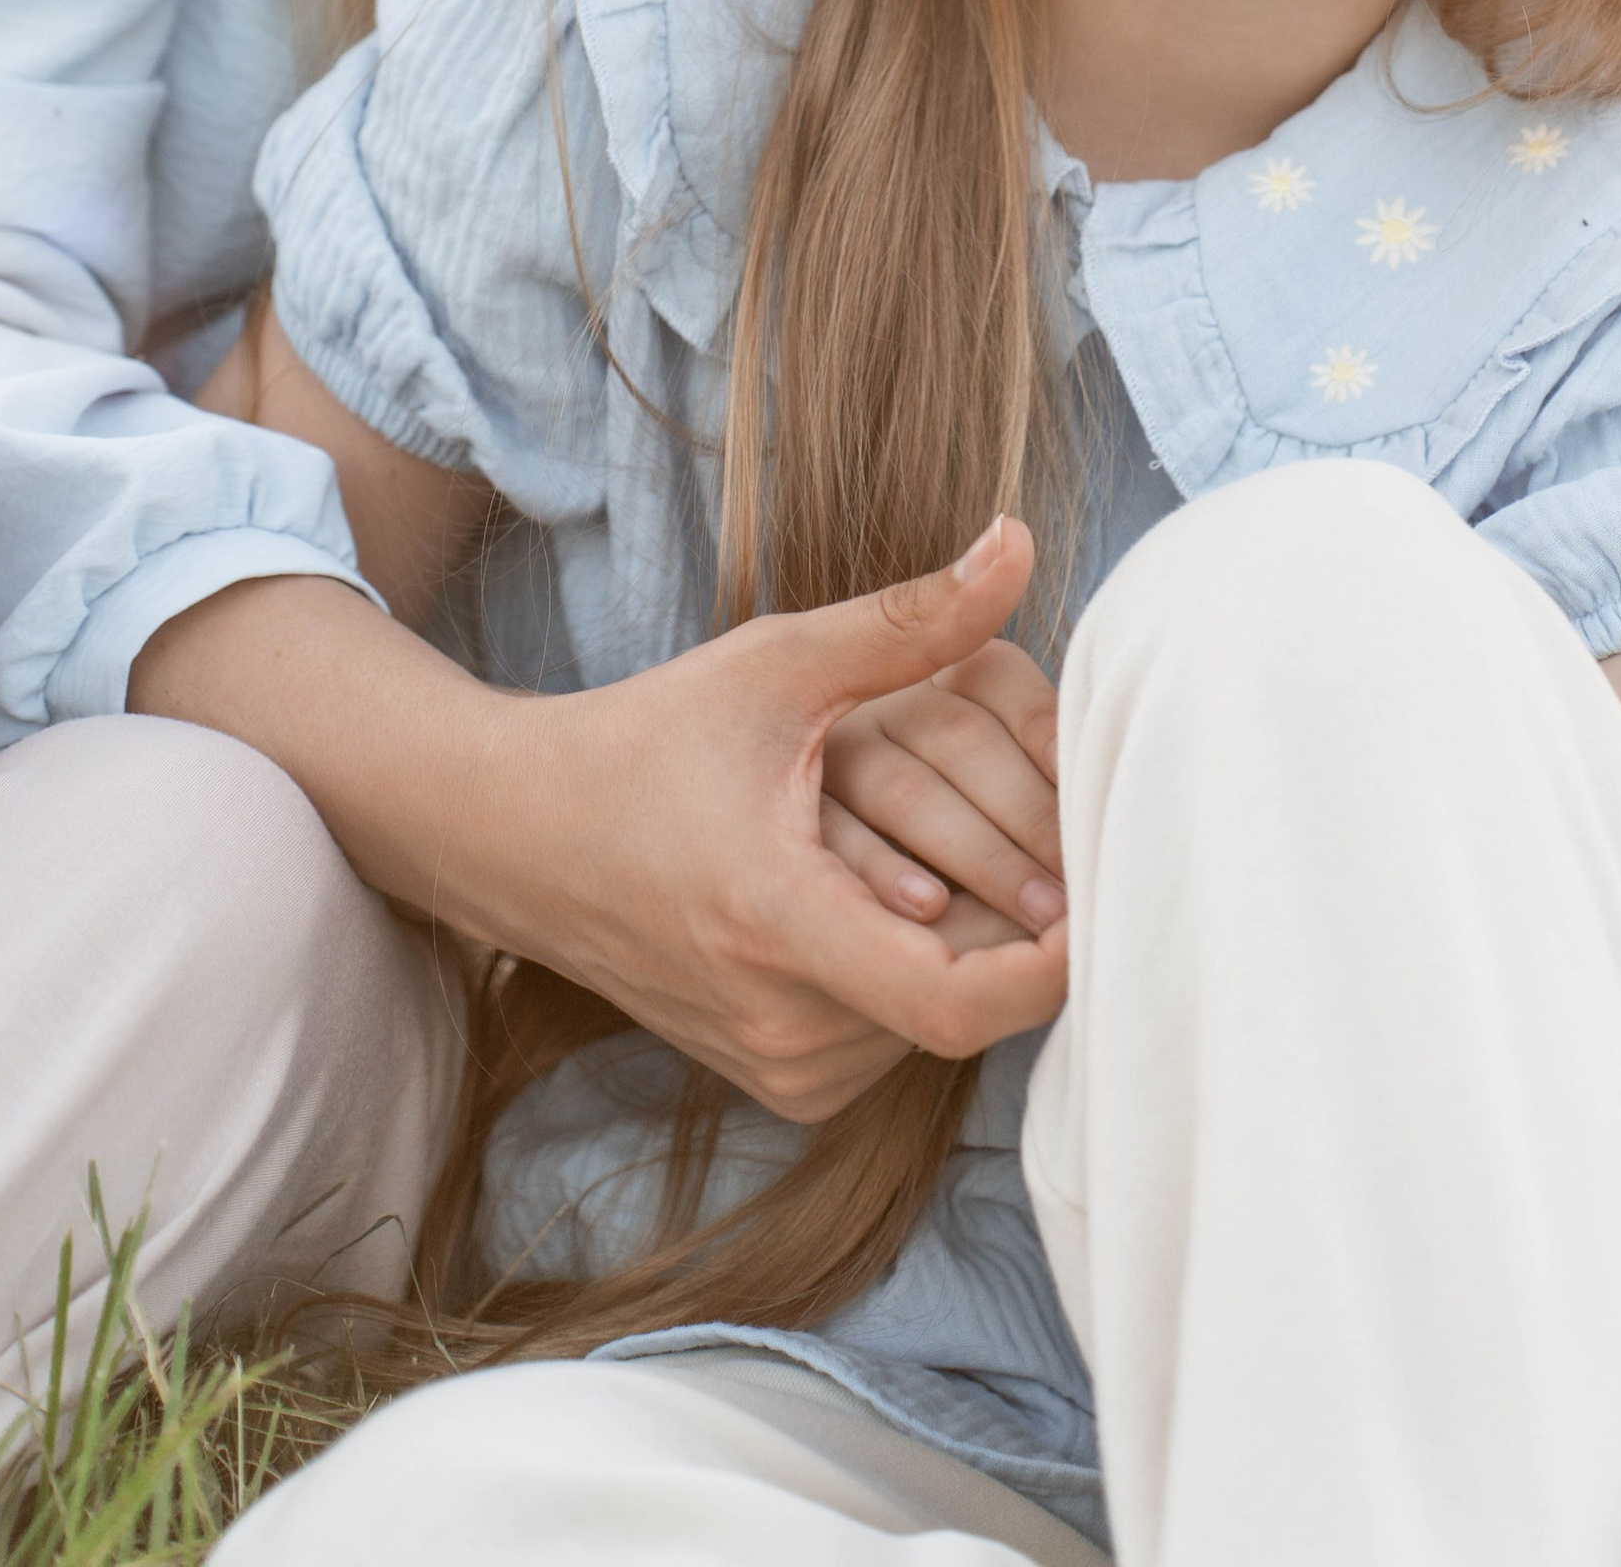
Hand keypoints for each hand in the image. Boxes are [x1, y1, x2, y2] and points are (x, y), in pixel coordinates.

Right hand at [135, 516, 1068, 1124]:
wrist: (517, 835)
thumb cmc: (650, 739)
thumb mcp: (779, 663)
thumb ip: (911, 618)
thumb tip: (1021, 541)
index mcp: (781, 924)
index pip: (959, 1003)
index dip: (1052, 966)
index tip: (1103, 888)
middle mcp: (782, 1023)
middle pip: (965, 1000)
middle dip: (1026, 922)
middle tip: (1069, 835)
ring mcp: (776, 1066)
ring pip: (935, 1025)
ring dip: (977, 946)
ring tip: (990, 848)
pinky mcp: (775, 1079)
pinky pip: (893, 1038)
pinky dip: (924, 970)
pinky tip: (916, 889)